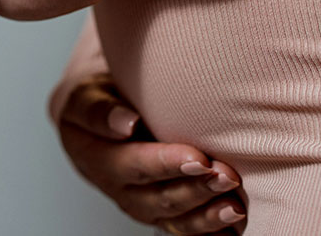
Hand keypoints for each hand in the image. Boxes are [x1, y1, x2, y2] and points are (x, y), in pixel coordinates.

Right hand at [59, 75, 245, 233]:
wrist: (94, 121)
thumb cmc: (95, 102)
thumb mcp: (85, 98)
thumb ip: (99, 111)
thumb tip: (126, 123)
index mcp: (96, 158)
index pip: (133, 164)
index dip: (166, 164)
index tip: (198, 159)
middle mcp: (118, 189)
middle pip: (157, 197)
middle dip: (195, 189)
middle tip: (227, 176)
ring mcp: (139, 204)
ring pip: (173, 219)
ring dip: (206, 215)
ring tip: (235, 206)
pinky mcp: (158, 210)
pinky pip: (182, 227)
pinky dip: (207, 229)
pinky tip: (231, 226)